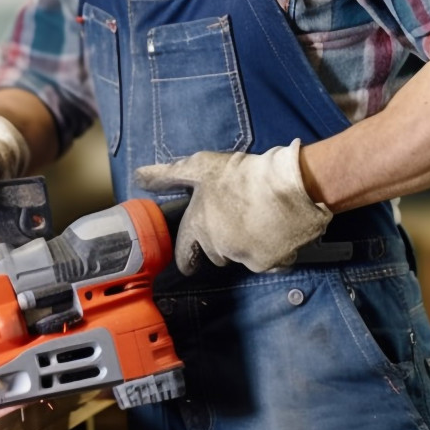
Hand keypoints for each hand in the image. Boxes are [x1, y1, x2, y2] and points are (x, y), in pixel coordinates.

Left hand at [135, 140, 331, 273]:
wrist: (290, 186)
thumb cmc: (243, 174)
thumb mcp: (201, 165)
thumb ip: (168, 175)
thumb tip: (139, 176)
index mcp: (199, 226)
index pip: (184, 253)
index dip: (188, 254)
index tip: (191, 256)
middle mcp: (218, 247)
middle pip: (215, 253)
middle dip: (222, 240)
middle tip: (235, 215)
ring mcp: (245, 258)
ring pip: (241, 256)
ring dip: (246, 243)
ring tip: (258, 216)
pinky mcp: (271, 263)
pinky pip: (268, 261)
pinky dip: (272, 249)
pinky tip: (276, 227)